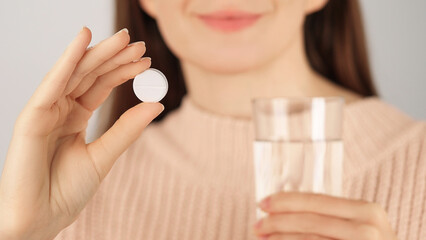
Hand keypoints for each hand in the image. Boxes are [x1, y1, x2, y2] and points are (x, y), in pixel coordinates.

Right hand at [0, 27, 162, 239]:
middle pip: (89, 75)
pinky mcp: (30, 118)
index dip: (123, 71)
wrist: (41, 221)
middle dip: (114, 57)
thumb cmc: (66, 192)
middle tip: (139, 43)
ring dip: (97, 53)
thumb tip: (157, 104)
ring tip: (123, 39)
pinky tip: (83, 40)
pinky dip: (67, 61)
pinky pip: (51, 85)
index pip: (101, 85)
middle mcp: (59, 110)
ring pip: (73, 73)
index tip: (147, 61)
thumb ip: (126, 129)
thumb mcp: (103, 156)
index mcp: (74, 118)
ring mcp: (44, 111)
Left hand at [253, 192, 397, 239]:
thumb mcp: (358, 224)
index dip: (285, 201)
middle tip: (257, 225)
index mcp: (367, 211)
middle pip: (308, 221)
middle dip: (276, 222)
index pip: (316, 201)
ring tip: (262, 237)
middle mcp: (367, 229)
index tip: (262, 203)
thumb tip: (283, 208)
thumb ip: (331, 214)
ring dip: (279, 239)